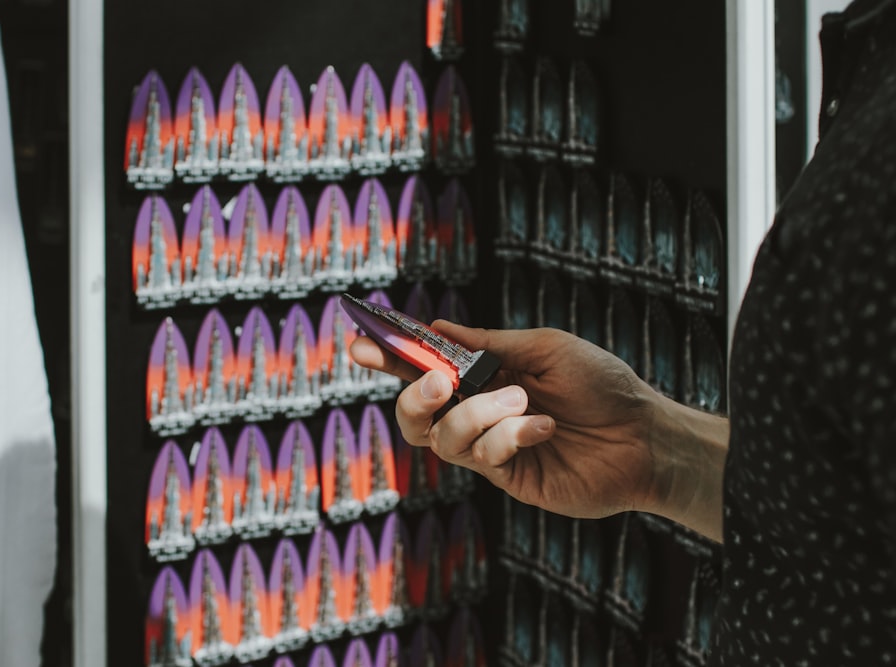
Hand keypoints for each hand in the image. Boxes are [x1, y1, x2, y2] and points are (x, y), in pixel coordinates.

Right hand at [351, 320, 709, 524]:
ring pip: (443, 436)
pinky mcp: (506, 476)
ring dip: (478, 414)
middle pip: (413, 415)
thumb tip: (436, 328)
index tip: (359, 344)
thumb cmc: (601, 384)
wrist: (644, 435)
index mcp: (482, 376)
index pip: (423, 367)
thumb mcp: (544, 347)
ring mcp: (489, 448)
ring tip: (523, 401)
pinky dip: (511, 436)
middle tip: (439, 381)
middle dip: (412, 395)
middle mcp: (477, 412)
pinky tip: (544, 427)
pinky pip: (483, 456)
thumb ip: (488, 345)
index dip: (389, 357)